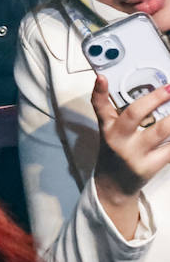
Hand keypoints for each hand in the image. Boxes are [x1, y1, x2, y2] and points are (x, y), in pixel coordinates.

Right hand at [91, 76, 169, 237]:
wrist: (114, 184)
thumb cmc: (116, 152)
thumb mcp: (110, 132)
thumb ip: (118, 113)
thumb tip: (139, 92)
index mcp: (108, 128)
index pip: (99, 106)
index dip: (99, 91)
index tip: (101, 77)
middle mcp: (118, 139)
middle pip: (134, 114)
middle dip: (153, 99)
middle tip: (169, 89)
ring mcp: (134, 154)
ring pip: (159, 132)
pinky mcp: (149, 167)